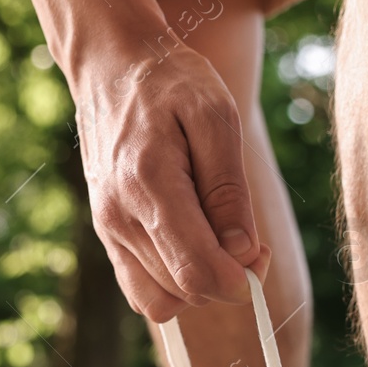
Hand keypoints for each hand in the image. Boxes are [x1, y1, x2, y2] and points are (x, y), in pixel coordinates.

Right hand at [77, 41, 261, 321]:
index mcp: (149, 185)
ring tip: (218, 241)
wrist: (110, 66)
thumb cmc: (170, 82)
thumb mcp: (216, 116)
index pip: (196, 271)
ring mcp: (108, 230)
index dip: (239, 281)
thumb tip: (243, 252)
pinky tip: (192, 248)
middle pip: (184, 291)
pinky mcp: (107, 234)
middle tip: (246, 240)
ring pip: (162, 300)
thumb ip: (229, 189)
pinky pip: (141, 291)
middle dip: (227, 280)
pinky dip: (174, 284)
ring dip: (200, 285)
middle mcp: (120, 216)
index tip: (260, 254)